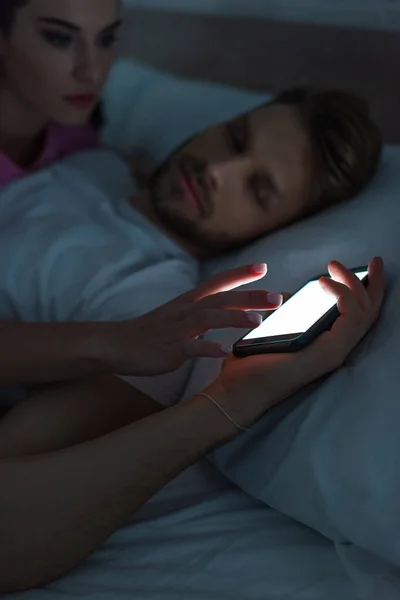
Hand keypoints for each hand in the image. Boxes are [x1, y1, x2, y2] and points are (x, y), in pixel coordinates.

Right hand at [100, 264, 282, 375]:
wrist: (118, 344)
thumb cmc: (152, 332)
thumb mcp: (179, 315)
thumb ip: (204, 312)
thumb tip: (230, 311)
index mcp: (189, 301)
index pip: (218, 282)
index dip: (240, 274)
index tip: (263, 267)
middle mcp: (186, 310)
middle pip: (221, 298)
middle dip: (250, 296)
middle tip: (278, 297)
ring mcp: (178, 329)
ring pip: (209, 318)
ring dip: (234, 318)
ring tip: (258, 321)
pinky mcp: (170, 348)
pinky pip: (192, 347)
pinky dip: (209, 347)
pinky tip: (226, 351)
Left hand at [207, 258, 385, 429]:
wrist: (237, 389)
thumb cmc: (250, 364)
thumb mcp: (273, 331)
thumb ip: (286, 316)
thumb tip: (288, 296)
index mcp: (326, 345)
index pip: (358, 317)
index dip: (367, 291)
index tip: (367, 268)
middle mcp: (337, 350)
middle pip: (370, 313)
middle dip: (374, 284)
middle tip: (374, 260)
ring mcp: (336, 353)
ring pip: (364, 312)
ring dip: (353, 284)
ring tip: (333, 266)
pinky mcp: (329, 353)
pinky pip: (348, 316)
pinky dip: (341, 294)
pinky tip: (323, 282)